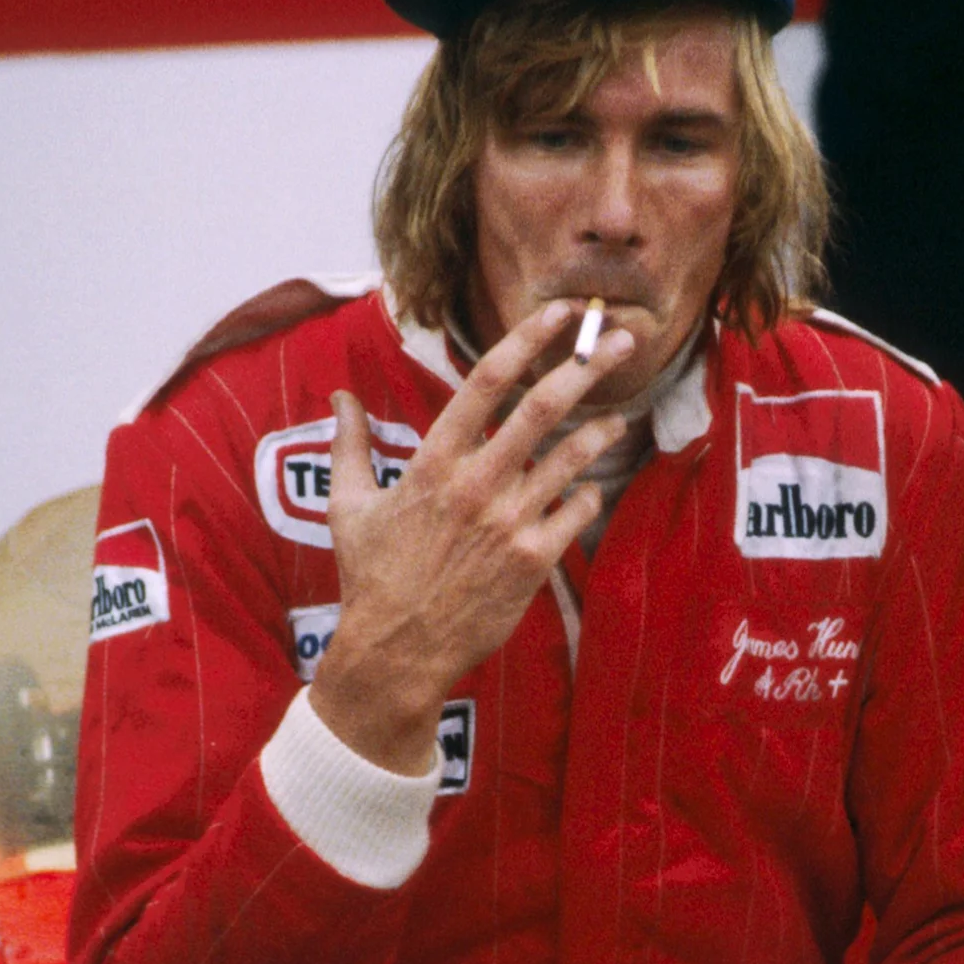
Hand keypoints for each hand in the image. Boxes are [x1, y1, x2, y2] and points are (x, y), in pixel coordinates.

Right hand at [304, 298, 631, 770]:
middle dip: (590, 366)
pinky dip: (587, 495)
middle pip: (545, 407)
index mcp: (433, 461)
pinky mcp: (534, 560)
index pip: (487, 380)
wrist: (397, 650)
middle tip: (624, 339)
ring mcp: (510, 522)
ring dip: (603, 431)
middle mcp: (476, 483)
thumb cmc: (371, 577)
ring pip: (573, 458)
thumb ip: (348, 445)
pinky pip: (576, 511)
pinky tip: (585, 491)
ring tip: (619, 419)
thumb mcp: (348, 505)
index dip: (529, 338)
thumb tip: (339, 398)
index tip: (561, 313)